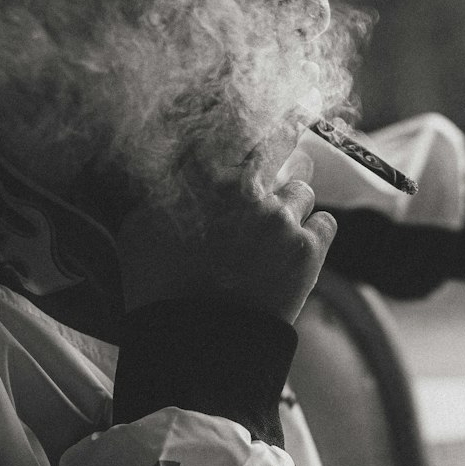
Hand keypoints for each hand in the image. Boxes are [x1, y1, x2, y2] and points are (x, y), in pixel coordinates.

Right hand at [116, 142, 336, 324]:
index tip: (257, 122)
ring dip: (289, 203)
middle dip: (279, 142)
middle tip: (280, 148)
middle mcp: (245, 187)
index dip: (244, 119)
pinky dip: (312, 234)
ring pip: (301, 187)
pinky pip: (325, 222)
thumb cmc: (159, 287)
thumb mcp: (139, 226)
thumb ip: (161, 183)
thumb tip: (177, 156)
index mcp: (203, 175)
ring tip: (271, 232)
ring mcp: (280, 216)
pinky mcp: (308, 248)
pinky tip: (292, 252)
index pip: (233, 123)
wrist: (196, 346)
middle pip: (278, 140)